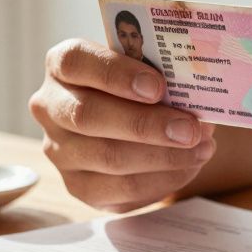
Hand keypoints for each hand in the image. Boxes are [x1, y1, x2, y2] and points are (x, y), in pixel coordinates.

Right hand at [29, 39, 215, 211]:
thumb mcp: (145, 67)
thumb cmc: (141, 84)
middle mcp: (50, 107)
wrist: (136, 122)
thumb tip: (197, 93)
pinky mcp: (78, 186)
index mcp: (62, 66)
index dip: (115, 74)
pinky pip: (121, 189)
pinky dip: (163, 179)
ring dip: (163, 156)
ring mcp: (59, 150)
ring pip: (107, 157)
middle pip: (87, 116)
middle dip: (146, 125)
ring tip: (202, 147)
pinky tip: (189, 166)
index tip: (158, 87)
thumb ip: (159, 71)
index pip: (74, 62)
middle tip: (191, 128)